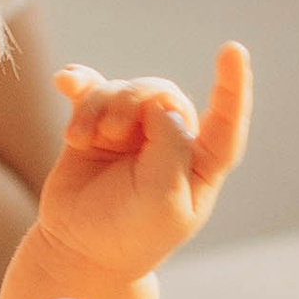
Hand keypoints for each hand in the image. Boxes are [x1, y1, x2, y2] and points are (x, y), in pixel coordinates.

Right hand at [31, 45, 251, 287]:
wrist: (81, 248)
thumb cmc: (132, 232)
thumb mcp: (163, 201)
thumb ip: (171, 150)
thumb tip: (163, 103)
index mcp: (200, 164)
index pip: (226, 120)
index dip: (233, 85)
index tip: (232, 50)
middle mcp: (170, 140)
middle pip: (162, 95)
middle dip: (135, 103)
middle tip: (112, 130)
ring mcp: (131, 130)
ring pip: (122, 91)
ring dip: (99, 106)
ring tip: (80, 136)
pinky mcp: (96, 125)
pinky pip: (90, 89)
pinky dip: (78, 83)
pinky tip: (65, 82)